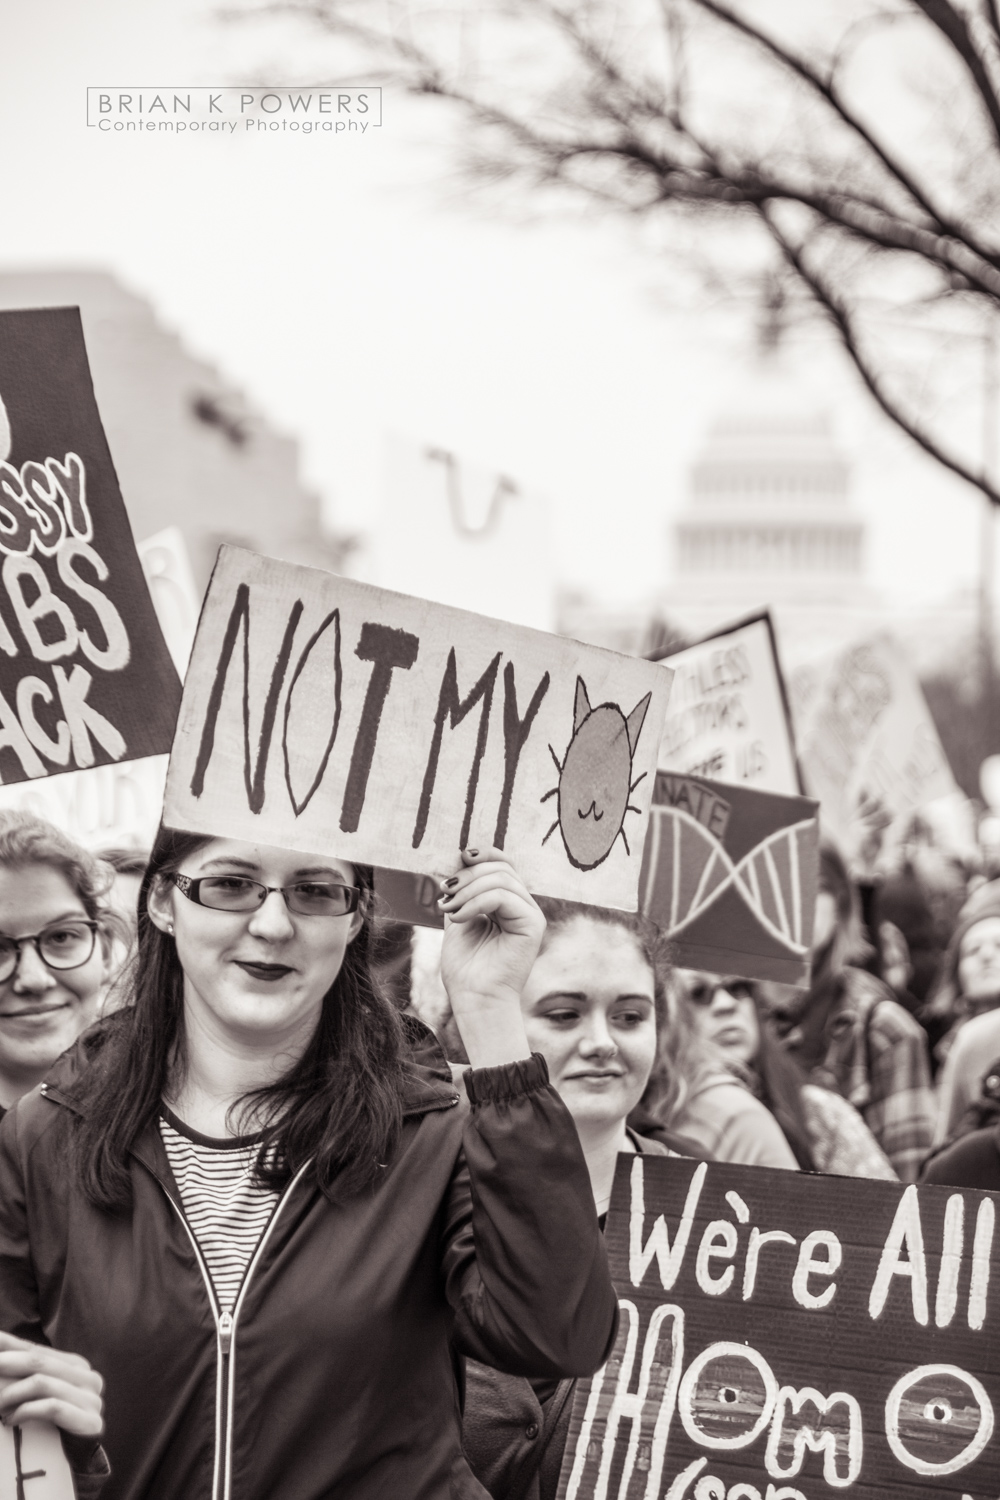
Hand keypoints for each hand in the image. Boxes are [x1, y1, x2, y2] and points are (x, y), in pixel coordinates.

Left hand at [0, 1333, 102, 1436]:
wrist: (77, 1461)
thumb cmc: (52, 1426)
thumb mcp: (38, 1395)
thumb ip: (24, 1373)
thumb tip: (0, 1344)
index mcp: (76, 1366)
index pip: (36, 1350)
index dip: (9, 1345)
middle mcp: (88, 1377)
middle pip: (39, 1362)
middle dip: (7, 1363)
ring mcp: (92, 1398)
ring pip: (42, 1383)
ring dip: (11, 1393)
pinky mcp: (90, 1420)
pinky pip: (52, 1407)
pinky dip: (26, 1411)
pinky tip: (10, 1420)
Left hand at [438, 848, 544, 1068]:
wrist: (475, 1000)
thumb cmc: (466, 968)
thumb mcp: (457, 918)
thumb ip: (460, 892)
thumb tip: (453, 859)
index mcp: (508, 903)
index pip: (503, 864)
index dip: (484, 853)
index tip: (460, 856)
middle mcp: (523, 906)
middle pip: (500, 868)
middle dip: (467, 875)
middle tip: (444, 894)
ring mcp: (530, 915)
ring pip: (500, 879)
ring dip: (466, 890)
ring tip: (448, 910)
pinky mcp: (532, 925)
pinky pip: (503, 896)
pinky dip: (475, 902)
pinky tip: (459, 917)